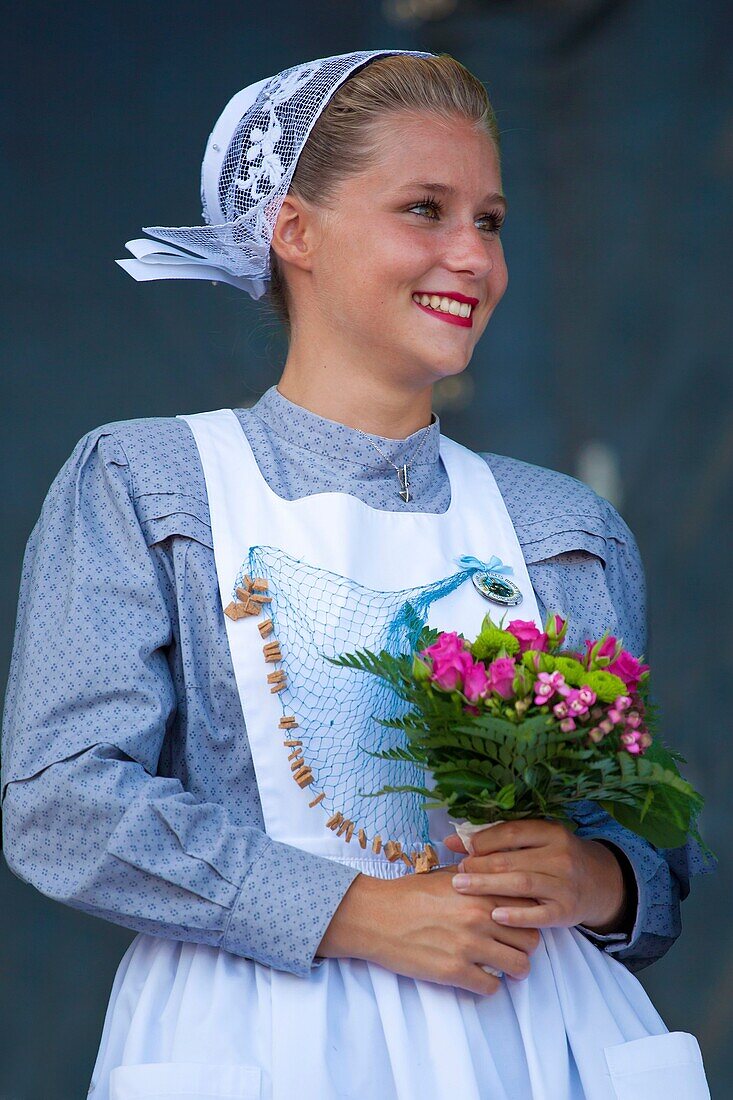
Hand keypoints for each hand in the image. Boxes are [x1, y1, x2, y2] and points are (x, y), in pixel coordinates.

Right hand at [316, 866, 541, 996]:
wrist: (375, 916)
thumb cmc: (408, 893)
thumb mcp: (446, 876)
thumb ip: (476, 878)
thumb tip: (496, 878)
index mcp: (480, 891)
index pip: (528, 906)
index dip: (528, 915)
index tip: (520, 921)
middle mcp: (480, 918)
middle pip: (531, 939)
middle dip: (525, 945)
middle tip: (512, 947)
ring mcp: (469, 946)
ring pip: (519, 966)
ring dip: (513, 968)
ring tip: (502, 966)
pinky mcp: (454, 972)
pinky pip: (491, 987)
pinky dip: (489, 985)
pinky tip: (478, 976)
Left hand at [443, 819, 626, 932]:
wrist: (599, 882)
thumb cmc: (556, 858)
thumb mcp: (536, 841)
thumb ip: (497, 839)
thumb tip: (452, 840)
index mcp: (551, 832)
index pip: (512, 832)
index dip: (484, 840)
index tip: (465, 849)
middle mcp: (561, 856)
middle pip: (512, 860)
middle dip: (479, 866)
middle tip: (457, 873)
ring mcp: (565, 884)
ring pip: (521, 884)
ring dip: (488, 886)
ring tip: (462, 887)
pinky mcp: (567, 911)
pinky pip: (539, 914)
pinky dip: (516, 915)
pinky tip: (495, 915)